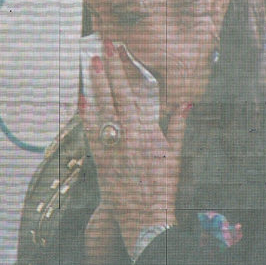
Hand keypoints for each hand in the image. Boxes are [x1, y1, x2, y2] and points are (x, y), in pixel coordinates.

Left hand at [80, 40, 188, 257]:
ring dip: (94, 86)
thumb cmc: (163, 187)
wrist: (145, 218)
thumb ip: (177, 129)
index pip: (133, 94)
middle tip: (100, 46)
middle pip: (115, 97)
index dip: (123, 71)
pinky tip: (80, 100)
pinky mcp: (100, 162)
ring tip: (89, 64)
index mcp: (148, 134)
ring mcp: (113, 150)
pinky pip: (90, 134)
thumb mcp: (175, 157)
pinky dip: (85, 117)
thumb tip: (185, 105)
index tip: (117, 51)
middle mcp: (129, 138)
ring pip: (100, 111)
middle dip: (107, 71)